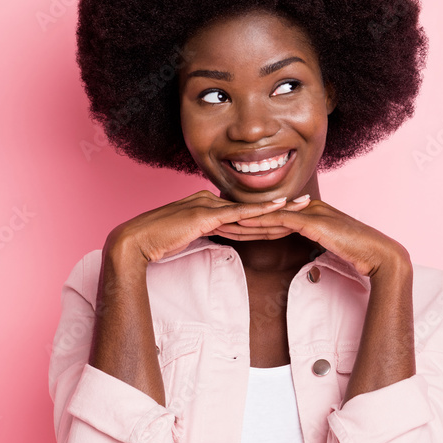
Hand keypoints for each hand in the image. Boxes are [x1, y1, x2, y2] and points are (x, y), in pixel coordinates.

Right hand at [103, 190, 309, 266]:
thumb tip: (216, 238)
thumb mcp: (186, 237)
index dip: (267, 212)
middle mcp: (209, 200)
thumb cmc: (155, 242)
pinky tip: (280, 208)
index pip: (242, 211)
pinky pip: (239, 214)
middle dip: (281, 208)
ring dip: (279, 209)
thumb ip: (203, 235)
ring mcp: (207, 206)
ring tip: (304, 206)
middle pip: (251, 209)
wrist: (133, 242)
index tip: (288, 212)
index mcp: (205, 205)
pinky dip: (261, 211)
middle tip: (308, 203)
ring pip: (250, 211)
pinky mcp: (205, 215)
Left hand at [218, 197, 410, 277]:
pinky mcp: (314, 221)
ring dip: (247, 216)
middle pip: (271, 211)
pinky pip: (282, 220)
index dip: (256, 218)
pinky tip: (244, 221)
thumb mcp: (332, 246)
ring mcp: (313, 212)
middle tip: (221, 216)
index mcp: (314, 212)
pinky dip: (261, 220)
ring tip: (223, 217)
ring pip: (272, 214)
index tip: (235, 221)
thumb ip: (318, 244)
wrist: (378, 253)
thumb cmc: (359, 252)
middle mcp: (311, 207)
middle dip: (246, 215)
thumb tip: (309, 252)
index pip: (278, 214)